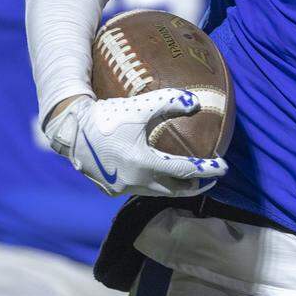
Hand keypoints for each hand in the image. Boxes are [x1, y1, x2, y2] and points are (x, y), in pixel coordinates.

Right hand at [45, 88, 227, 196]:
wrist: (71, 130)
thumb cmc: (108, 116)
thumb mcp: (140, 106)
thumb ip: (169, 102)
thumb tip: (196, 103)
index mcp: (144, 164)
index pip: (185, 171)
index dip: (207, 169)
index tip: (223, 167)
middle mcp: (135, 182)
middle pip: (174, 190)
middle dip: (195, 185)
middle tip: (210, 178)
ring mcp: (122, 189)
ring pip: (157, 193)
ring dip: (174, 187)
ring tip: (188, 179)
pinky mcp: (111, 190)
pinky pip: (139, 190)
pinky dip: (154, 185)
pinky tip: (157, 178)